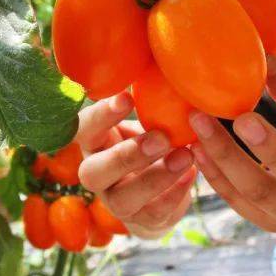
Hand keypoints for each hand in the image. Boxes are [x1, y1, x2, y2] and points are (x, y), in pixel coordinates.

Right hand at [76, 92, 195, 237]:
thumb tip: (169, 53)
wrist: (158, 191)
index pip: (83, 129)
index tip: (127, 96)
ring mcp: (115, 203)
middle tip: (160, 137)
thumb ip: (151, 92)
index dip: (101, 116)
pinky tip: (192, 175)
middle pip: (93, 172)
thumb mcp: (147, 115)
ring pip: (123, 199)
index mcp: (93, 142)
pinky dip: (173, 196)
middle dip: (127, 155)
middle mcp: (96, 174)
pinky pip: (153, 215)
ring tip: (185, 156)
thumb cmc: (152, 136)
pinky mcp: (140, 222)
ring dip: (156, 178)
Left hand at [190, 56, 275, 232]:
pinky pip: (238, 201)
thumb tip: (263, 66)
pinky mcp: (271, 223)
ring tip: (199, 121)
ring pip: (260, 192)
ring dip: (225, 156)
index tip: (268, 63)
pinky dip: (214, 174)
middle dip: (269, 147)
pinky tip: (196, 148)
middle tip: (240, 117)